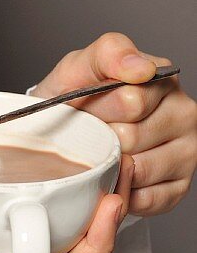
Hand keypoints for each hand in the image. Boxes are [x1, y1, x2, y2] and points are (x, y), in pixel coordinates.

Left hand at [30, 32, 196, 216]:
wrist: (67, 129)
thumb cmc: (76, 96)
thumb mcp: (81, 66)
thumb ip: (109, 53)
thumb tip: (140, 68)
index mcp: (162, 79)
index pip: (130, 102)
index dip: (97, 110)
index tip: (84, 107)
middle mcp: (184, 113)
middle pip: (132, 138)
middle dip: (100, 138)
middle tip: (91, 132)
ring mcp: (187, 151)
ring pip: (139, 170)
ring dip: (109, 167)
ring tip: (100, 152)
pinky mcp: (180, 186)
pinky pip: (146, 198)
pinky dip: (120, 192)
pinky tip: (112, 175)